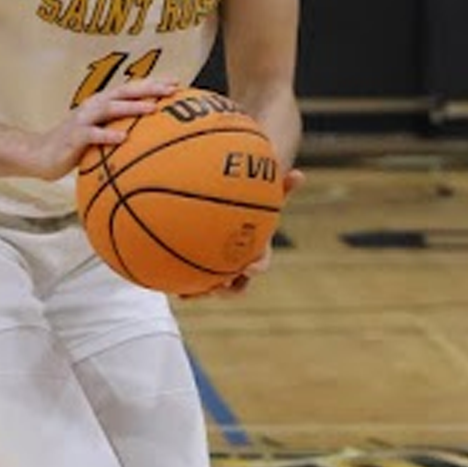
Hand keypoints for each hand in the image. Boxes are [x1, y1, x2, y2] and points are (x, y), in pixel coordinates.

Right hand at [27, 78, 178, 179]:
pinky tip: (124, 138)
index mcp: (102, 103)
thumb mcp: (100, 133)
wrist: (40, 155)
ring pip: (110, 108)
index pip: (130, 89)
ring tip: (154, 108)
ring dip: (133, 107)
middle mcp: (94, 105)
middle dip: (149, 88)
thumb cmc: (75, 145)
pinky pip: (93, 135)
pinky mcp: (74, 136)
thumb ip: (120, 128)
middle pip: (124, 92)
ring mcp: (83, 119)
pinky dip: (108, 135)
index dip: (153, 84)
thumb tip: (150, 136)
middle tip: (172, 89)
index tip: (177, 83)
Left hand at [182, 167, 302, 298]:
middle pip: (237, 286)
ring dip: (202, 292)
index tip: (250, 267)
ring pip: (212, 288)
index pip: (260, 264)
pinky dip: (182, 284)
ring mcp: (222, 272)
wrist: (239, 216)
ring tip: (187, 292)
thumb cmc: (254, 202)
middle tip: (217, 284)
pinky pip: (193, 282)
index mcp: (256, 252)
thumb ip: (282, 187)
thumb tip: (301, 173)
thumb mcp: (266, 193)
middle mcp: (240, 266)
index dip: (256, 268)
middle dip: (228, 289)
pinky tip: (166, 282)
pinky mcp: (204, 273)